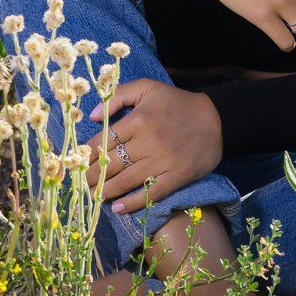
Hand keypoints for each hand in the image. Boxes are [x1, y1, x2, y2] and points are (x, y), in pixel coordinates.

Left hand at [82, 79, 225, 214]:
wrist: (217, 119)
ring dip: (107, 191)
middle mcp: (148, 141)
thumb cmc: (178, 103)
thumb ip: (118, 95)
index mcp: (139, 119)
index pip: (104, 141)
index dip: (88, 155)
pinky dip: (133, 202)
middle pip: (112, 163)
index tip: (78, 163)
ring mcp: (163, 161)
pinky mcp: (176, 176)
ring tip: (95, 196)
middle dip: (93, 176)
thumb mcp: (148, 88)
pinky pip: (150, 192)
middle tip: (82, 184)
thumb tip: (93, 116)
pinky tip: (118, 207)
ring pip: (127, 180)